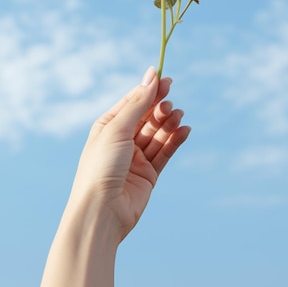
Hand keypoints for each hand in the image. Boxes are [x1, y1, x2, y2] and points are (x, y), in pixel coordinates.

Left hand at [66, 66, 190, 241]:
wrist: (101, 212)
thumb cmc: (102, 167)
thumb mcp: (118, 129)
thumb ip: (138, 103)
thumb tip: (151, 74)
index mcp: (108, 126)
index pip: (132, 102)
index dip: (149, 90)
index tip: (166, 79)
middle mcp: (122, 140)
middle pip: (147, 117)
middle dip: (160, 108)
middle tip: (170, 104)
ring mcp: (136, 158)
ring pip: (158, 134)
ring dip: (169, 123)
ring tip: (179, 116)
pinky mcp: (149, 174)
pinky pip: (165, 152)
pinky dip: (176, 140)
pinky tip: (185, 130)